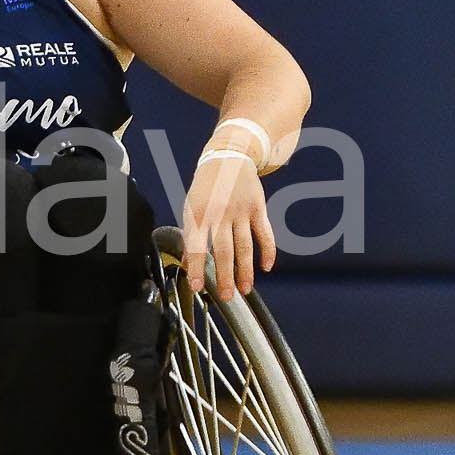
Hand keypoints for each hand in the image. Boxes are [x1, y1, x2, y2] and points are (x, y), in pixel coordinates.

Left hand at [180, 155, 273, 300]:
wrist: (227, 158)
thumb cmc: (205, 187)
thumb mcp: (190, 207)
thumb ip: (191, 235)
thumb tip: (187, 264)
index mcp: (198, 214)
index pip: (195, 246)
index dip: (196, 268)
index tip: (197, 288)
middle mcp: (220, 214)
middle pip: (223, 250)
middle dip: (225, 276)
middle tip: (226, 297)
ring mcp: (241, 211)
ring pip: (245, 246)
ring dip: (246, 270)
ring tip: (245, 289)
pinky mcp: (258, 208)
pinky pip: (265, 233)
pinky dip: (268, 251)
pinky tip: (266, 267)